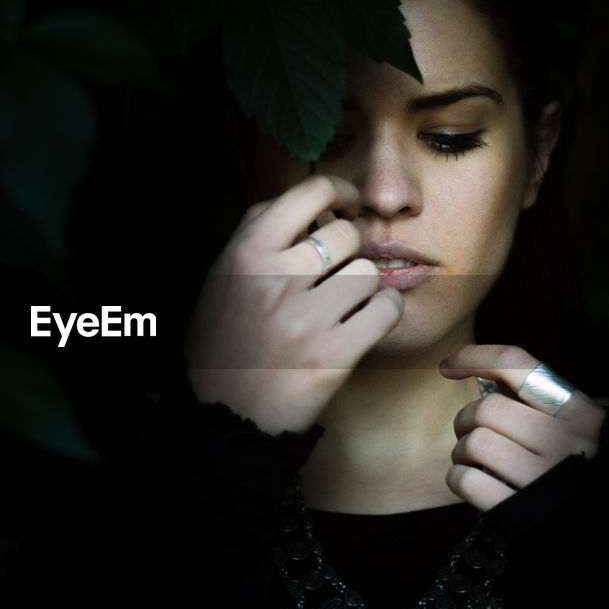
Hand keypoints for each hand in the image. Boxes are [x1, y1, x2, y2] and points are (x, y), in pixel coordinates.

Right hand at [181, 175, 404, 435]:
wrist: (223, 416)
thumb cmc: (226, 341)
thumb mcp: (223, 278)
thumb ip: (258, 233)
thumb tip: (312, 201)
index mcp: (245, 254)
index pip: (309, 192)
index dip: (340, 191)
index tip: (348, 204)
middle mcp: (274, 280)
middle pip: (346, 234)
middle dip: (351, 250)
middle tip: (342, 270)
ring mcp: (304, 319)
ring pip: (368, 273)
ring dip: (366, 286)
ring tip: (348, 303)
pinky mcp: (332, 355)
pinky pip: (385, 310)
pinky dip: (385, 312)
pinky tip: (368, 321)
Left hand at [439, 344, 606, 511]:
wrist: (605, 531)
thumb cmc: (578, 471)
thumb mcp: (577, 430)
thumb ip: (536, 401)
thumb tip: (483, 369)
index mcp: (580, 413)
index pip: (518, 365)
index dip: (474, 357)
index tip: (447, 366)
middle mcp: (566, 441)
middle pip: (486, 408)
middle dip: (465, 420)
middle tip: (470, 434)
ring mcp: (544, 478)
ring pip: (473, 443)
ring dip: (461, 451)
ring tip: (475, 462)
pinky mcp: (520, 511)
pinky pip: (466, 480)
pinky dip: (458, 478)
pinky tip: (472, 481)